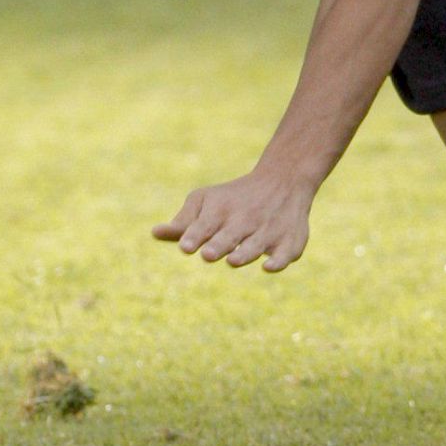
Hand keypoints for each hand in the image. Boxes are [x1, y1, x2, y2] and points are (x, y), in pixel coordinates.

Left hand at [151, 170, 314, 271]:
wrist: (283, 179)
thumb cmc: (234, 197)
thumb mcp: (206, 201)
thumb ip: (183, 222)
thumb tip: (154, 233)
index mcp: (222, 209)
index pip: (206, 224)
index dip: (195, 236)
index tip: (185, 247)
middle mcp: (246, 219)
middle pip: (230, 235)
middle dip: (219, 244)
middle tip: (207, 255)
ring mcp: (269, 229)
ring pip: (256, 244)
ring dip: (244, 253)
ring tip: (232, 260)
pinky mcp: (290, 240)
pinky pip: (287, 252)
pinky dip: (279, 259)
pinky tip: (269, 266)